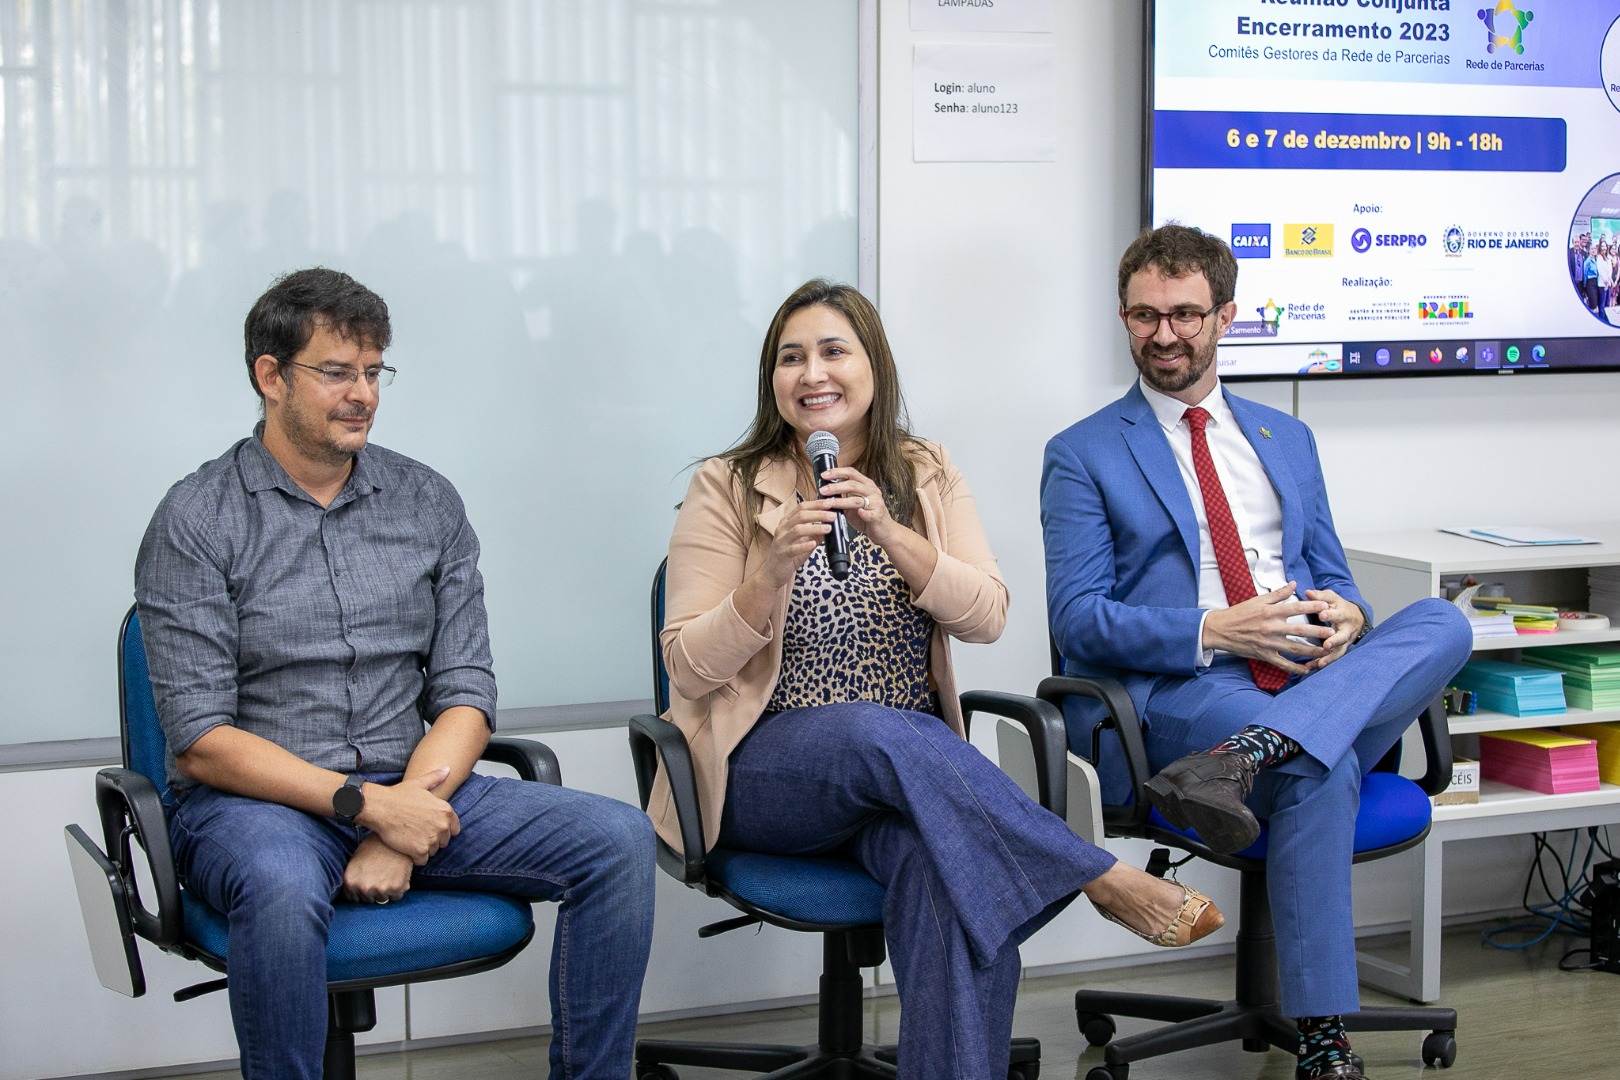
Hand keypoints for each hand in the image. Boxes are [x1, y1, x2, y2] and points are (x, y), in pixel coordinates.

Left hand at [342, 834, 413, 902]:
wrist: (395, 837)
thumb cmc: (375, 845)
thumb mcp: (356, 860)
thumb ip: (354, 878)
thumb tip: (357, 892)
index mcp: (350, 881)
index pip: (353, 899)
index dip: (362, 892)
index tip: (369, 884)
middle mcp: (363, 888)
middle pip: (368, 900)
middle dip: (374, 892)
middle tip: (381, 877)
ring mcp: (379, 889)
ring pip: (382, 900)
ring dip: (386, 892)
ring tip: (390, 876)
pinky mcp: (396, 888)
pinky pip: (396, 898)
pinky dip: (398, 891)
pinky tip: (397, 877)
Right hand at [355, 766, 459, 864]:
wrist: (380, 808)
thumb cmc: (398, 796)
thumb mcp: (420, 784)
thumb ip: (436, 778)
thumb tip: (448, 769)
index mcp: (446, 811)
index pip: (454, 829)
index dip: (442, 830)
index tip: (430, 828)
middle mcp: (442, 825)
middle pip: (444, 841)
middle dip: (433, 839)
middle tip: (418, 834)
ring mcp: (432, 839)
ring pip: (433, 851)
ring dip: (424, 849)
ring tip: (411, 840)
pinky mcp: (419, 850)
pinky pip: (422, 860)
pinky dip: (415, 858)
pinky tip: (407, 849)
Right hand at [760, 497, 837, 588]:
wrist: (773, 572)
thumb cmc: (788, 554)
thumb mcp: (803, 541)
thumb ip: (815, 533)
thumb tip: (831, 526)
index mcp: (787, 522)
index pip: (801, 507)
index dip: (816, 504)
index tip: (830, 503)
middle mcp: (782, 529)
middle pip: (801, 515)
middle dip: (818, 513)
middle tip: (833, 515)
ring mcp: (781, 541)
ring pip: (797, 530)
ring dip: (815, 528)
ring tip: (828, 528)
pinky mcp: (782, 554)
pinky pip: (793, 548)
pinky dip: (804, 545)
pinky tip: (813, 544)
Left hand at [817, 466, 895, 545]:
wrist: (883, 529)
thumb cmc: (867, 515)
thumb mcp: (853, 502)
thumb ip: (842, 496)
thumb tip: (824, 492)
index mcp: (866, 484)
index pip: (851, 473)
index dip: (837, 472)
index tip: (824, 475)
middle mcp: (872, 491)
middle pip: (852, 484)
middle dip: (835, 487)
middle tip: (823, 490)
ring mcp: (876, 503)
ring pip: (857, 499)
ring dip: (841, 501)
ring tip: (829, 503)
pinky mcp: (877, 515)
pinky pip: (869, 514)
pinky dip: (863, 513)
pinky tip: (858, 513)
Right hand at [1202, 582, 1332, 675]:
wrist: (1219, 629)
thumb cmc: (1238, 613)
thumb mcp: (1257, 600)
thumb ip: (1278, 594)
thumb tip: (1294, 584)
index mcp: (1270, 612)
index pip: (1295, 608)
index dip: (1312, 606)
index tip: (1326, 605)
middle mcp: (1271, 627)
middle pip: (1300, 630)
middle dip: (1318, 632)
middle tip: (1333, 632)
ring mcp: (1268, 643)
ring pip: (1295, 649)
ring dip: (1312, 651)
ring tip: (1326, 651)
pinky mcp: (1264, 655)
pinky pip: (1283, 663)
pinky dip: (1296, 668)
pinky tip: (1308, 669)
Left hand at [1304, 588, 1365, 670]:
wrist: (1355, 617)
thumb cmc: (1339, 606)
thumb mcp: (1331, 598)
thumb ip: (1320, 596)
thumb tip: (1307, 592)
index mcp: (1344, 614)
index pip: (1338, 614)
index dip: (1331, 614)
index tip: (1322, 614)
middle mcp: (1346, 629)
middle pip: (1342, 636)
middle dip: (1335, 641)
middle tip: (1326, 645)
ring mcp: (1345, 641)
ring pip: (1339, 650)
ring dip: (1330, 657)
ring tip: (1319, 663)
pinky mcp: (1341, 649)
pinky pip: (1334, 657)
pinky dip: (1325, 662)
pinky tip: (1313, 666)